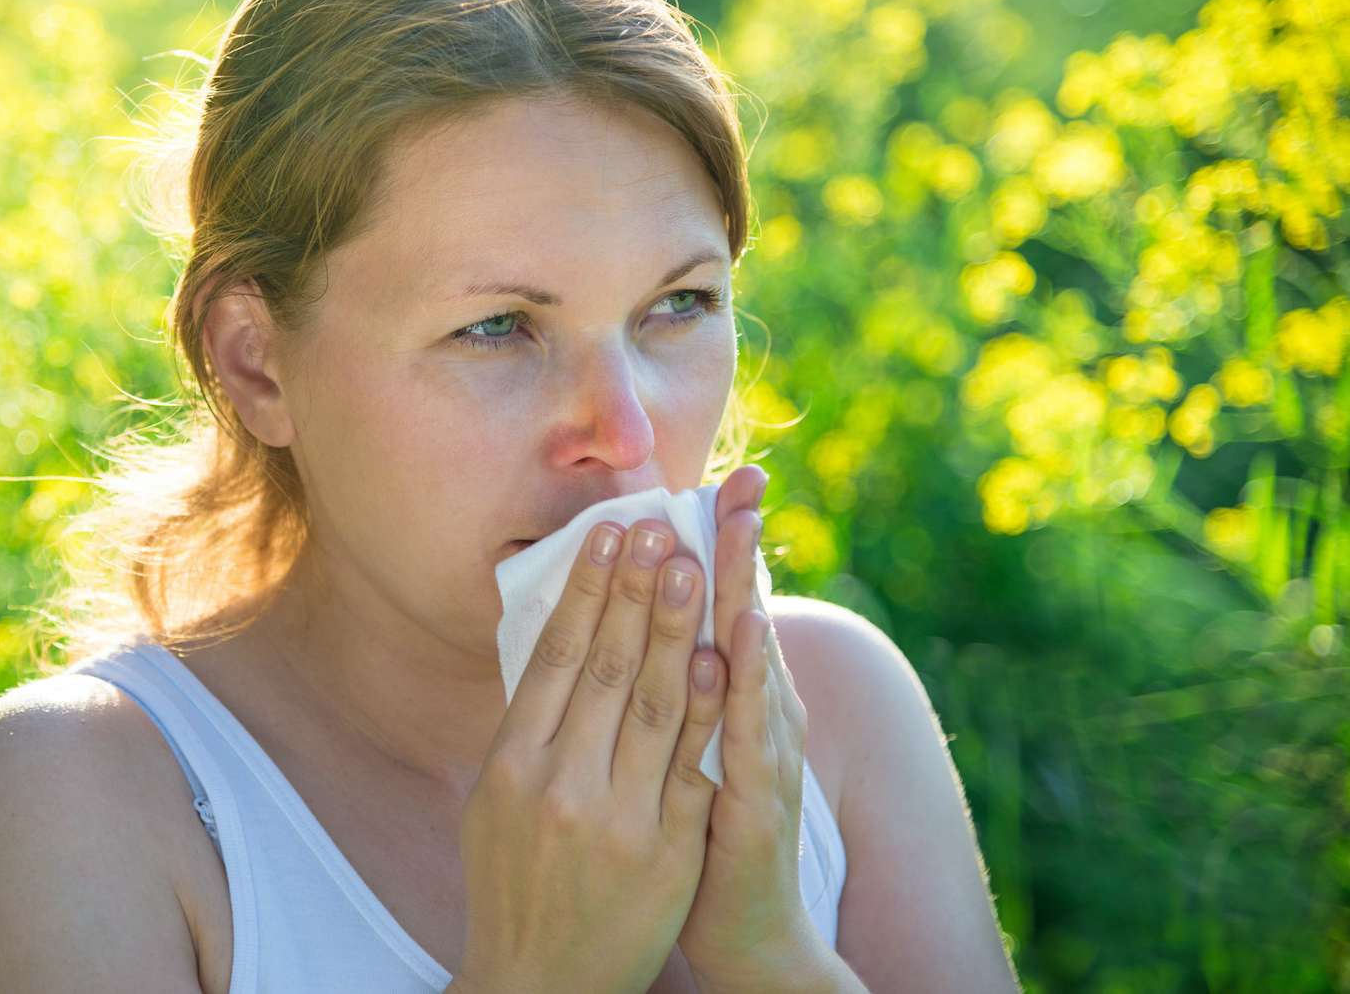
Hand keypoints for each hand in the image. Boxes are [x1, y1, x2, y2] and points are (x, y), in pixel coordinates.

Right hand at [457, 518, 728, 993]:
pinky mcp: (666, 852)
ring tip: (691, 566)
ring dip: (675, 629)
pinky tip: (721, 656)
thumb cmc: (513, 877)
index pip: (552, 656)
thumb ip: (523, 725)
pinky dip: (707, 708)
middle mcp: (556, 784)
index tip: (609, 535)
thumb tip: (552, 639)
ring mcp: (614, 819)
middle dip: (635, 591)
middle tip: (658, 527)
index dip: (585, 590)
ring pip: (651, 704)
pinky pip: (691, 766)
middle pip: (604, 667)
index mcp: (510, 763)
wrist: (540, 981)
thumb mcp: (492, 799)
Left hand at [676, 465, 824, 988]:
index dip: (726, 543)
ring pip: (752, 659)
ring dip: (741, 592)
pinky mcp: (759, 799)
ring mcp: (765, 753)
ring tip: (735, 530)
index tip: (723, 478)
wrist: (744, 932)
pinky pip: (747, 733)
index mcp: (736, 698)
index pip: (728, 605)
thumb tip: (644, 623)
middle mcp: (759, 715)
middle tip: (742, 477)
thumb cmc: (700, 837)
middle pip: (746, 613)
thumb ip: (676, 689)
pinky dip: (743, 682)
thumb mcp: (684, 748)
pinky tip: (739, 637)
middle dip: (740, 544)